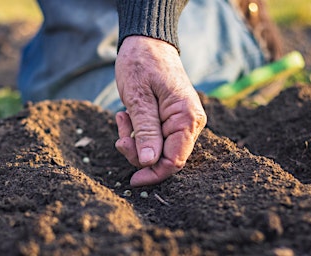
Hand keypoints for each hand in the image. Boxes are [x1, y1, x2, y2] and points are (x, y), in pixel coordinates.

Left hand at [115, 36, 206, 186]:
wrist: (146, 41)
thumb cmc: (142, 64)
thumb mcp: (138, 98)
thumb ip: (146, 131)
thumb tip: (149, 162)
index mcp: (187, 118)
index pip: (174, 160)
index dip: (153, 174)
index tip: (132, 180)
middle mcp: (190, 123)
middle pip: (165, 157)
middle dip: (139, 153)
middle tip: (120, 137)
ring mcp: (181, 121)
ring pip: (156, 149)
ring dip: (135, 140)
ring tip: (122, 117)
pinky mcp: (170, 119)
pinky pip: (153, 137)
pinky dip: (136, 132)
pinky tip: (126, 115)